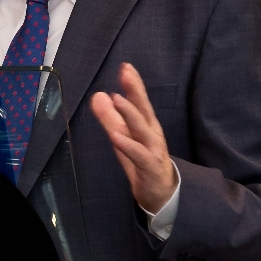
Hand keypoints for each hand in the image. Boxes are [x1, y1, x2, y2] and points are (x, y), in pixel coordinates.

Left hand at [90, 63, 176, 213]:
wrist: (161, 193)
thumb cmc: (142, 162)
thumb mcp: (123, 139)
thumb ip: (111, 119)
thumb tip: (98, 95)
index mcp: (146, 125)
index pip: (140, 102)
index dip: (133, 84)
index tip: (125, 66)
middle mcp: (152, 134)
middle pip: (143, 109)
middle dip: (135, 90)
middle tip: (126, 71)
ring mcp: (152, 150)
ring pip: (142, 129)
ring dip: (130, 114)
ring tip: (117, 99)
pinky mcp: (149, 167)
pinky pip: (138, 155)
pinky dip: (127, 145)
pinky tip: (116, 136)